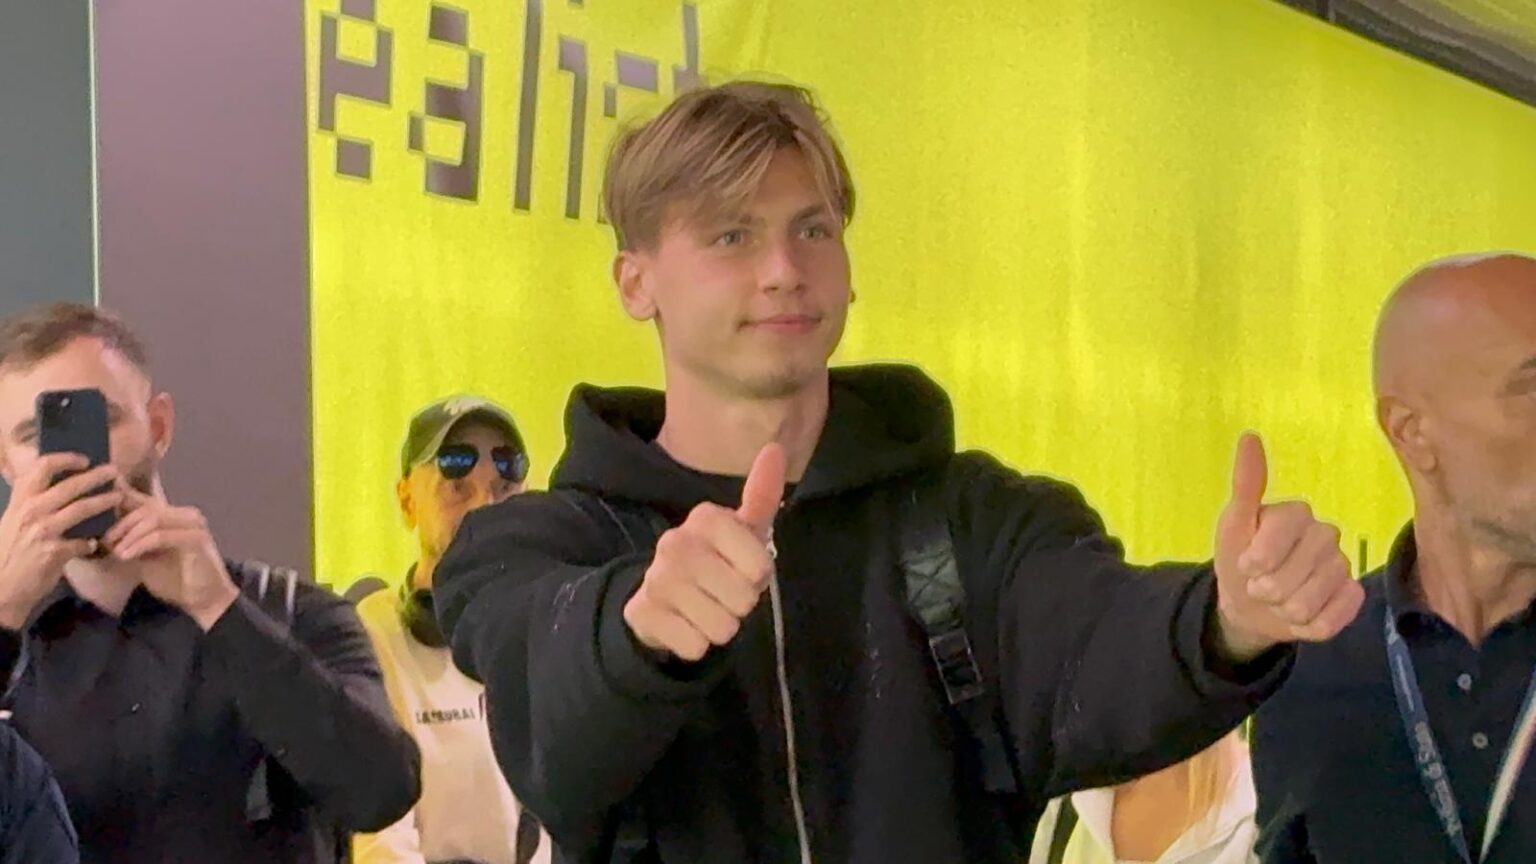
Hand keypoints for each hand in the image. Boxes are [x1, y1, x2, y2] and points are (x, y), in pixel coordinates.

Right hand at [0, 455, 121, 629]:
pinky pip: (83, 542)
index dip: (66, 459)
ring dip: (104, 502)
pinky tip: (95, 543)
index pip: (42, 467)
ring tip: (119, 497)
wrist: (0, 587)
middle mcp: (31, 511)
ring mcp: (43, 531)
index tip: (84, 459)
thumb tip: (61, 488)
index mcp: (21, 500)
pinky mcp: (54, 552)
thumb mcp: (14, 521)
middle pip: (70, 486)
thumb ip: (34, 505)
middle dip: (96, 476)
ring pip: (82, 509)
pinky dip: (91, 543)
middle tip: (114, 472)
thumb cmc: (9, 551)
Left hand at [104, 486, 237, 630]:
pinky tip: (126, 556)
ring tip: (115, 551)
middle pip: (145, 508)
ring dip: (129, 535)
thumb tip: (103, 525)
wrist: (203, 599)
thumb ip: (132, 537)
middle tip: (106, 542)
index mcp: (174, 515)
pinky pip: (160, 536)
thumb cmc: (175, 579)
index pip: (143, 499)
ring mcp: (193, 525)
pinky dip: (140, 544)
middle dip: (120, 524)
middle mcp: (186, 514)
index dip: (119, 499)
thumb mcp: (145, 555)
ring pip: (152, 518)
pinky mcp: (195, 539)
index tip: (96, 509)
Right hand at [624, 444, 786, 661]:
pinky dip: (697, 644)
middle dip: (740, 605)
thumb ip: (761, 495)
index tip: (744, 568)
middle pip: (742, 600)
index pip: (759, 566)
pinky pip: (695, 646)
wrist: (663, 597)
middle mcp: (676, 542)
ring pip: (721, 627)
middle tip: (723, 592)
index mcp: (706, 518)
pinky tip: (686, 624)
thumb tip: (774, 448)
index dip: (758, 576)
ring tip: (706, 608)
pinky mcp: (642, 612)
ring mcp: (656, 578)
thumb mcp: (745, 530)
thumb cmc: (718, 560)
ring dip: (721, 626)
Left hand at [1212, 434, 1364, 660]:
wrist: (1249, 603)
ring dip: (1282, 610)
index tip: (1245, 565)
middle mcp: (1327, 534)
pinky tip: (1300, 616)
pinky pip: (1333, 619)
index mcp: (1297, 514)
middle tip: (1259, 586)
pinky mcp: (1352, 598)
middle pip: (1296, 574)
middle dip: (1267, 589)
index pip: (1284, 534)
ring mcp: (1343, 566)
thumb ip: (1246, 484)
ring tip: (1276, 600)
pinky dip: (1307, 625)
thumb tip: (1249, 436)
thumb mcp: (1233, 524)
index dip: (1258, 558)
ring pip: (1310, 601)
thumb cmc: (1240, 559)